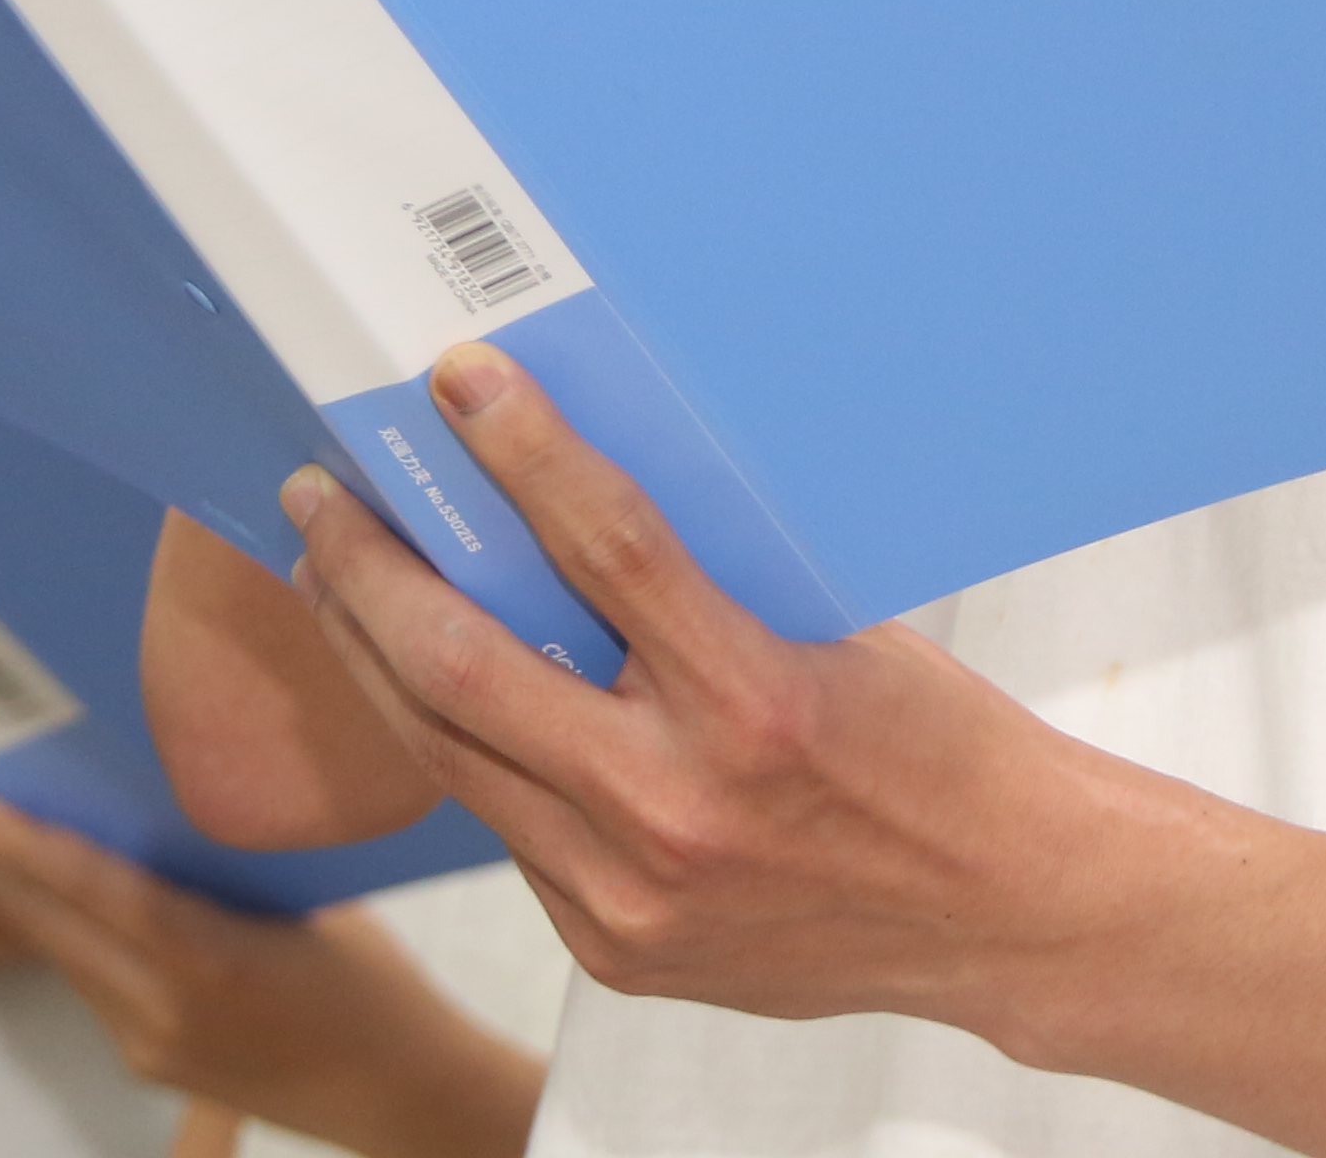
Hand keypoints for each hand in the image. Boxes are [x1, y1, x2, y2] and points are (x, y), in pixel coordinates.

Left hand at [0, 793, 540, 1157]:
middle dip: (7, 860)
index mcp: (210, 959)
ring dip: (32, 897)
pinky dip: (72, 934)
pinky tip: (64, 894)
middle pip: (56, 924)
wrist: (394, 1094)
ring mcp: (149, 1046)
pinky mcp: (149, 1065)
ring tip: (4, 834)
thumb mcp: (308, 903)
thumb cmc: (370, 979)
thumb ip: (226, 868)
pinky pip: (92, 984)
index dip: (28, 840)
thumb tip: (155, 807)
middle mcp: (164, 1010)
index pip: (96, 889)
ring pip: (65, 955)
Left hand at [275, 342, 1183, 1049]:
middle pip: (466, 666)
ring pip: (451, 757)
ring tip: (336, 580)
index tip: (459, 377)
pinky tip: (435, 692)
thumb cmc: (937, 749)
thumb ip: (706, 582)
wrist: (1003, 913)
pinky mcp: (613, 948)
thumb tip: (577, 491)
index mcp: (754, 701)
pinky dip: (466, 748)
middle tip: (322, 498)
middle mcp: (676, 805)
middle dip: (371, 569)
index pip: (606, 547)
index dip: (523, 451)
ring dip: (374, 657)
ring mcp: (631, 892)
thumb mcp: (835, 630)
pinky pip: (508, 829)